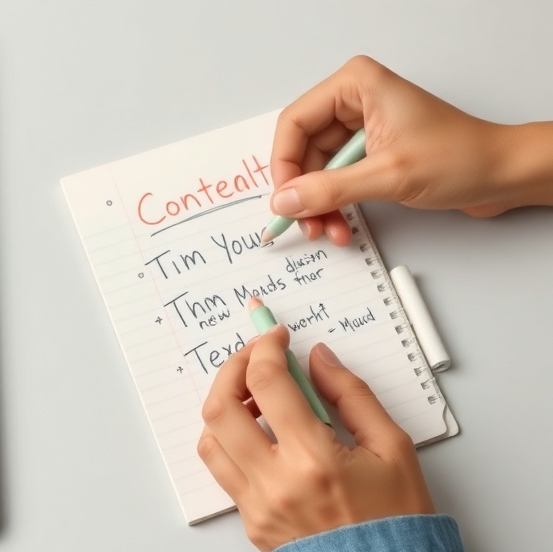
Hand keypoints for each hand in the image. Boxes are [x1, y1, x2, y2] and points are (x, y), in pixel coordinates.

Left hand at [196, 325, 434, 551]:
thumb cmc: (397, 519)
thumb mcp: (393, 448)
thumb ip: (352, 396)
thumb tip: (318, 359)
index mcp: (315, 459)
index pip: (267, 384)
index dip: (266, 349)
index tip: (275, 337)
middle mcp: (275, 482)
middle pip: (221, 408)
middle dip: (232, 369)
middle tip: (253, 357)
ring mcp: (256, 505)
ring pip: (210, 440)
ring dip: (224, 407)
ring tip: (253, 396)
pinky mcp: (250, 521)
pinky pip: (222, 471)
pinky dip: (229, 441)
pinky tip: (255, 432)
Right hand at [270, 55, 542, 244]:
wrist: (503, 174)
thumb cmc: (462, 157)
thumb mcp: (388, 175)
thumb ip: (330, 189)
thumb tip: (284, 202)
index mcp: (356, 85)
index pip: (295, 123)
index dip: (285, 165)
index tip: (285, 201)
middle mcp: (355, 100)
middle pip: (303, 148)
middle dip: (303, 191)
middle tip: (306, 223)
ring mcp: (362, 126)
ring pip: (317, 169)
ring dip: (319, 203)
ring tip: (329, 230)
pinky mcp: (370, 150)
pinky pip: (336, 178)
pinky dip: (335, 203)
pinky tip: (341, 224)